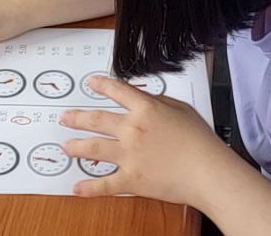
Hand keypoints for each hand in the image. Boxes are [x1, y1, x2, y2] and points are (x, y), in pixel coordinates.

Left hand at [60, 75, 231, 204]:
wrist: (206, 170)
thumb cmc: (199, 139)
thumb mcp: (180, 108)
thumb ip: (158, 102)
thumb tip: (143, 100)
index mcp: (145, 108)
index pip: (117, 91)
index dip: (102, 85)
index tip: (90, 82)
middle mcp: (132, 129)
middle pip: (97, 119)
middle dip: (77, 117)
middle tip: (64, 117)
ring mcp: (128, 155)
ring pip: (93, 148)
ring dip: (76, 146)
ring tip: (65, 146)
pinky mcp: (131, 180)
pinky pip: (105, 184)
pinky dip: (89, 188)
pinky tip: (77, 188)